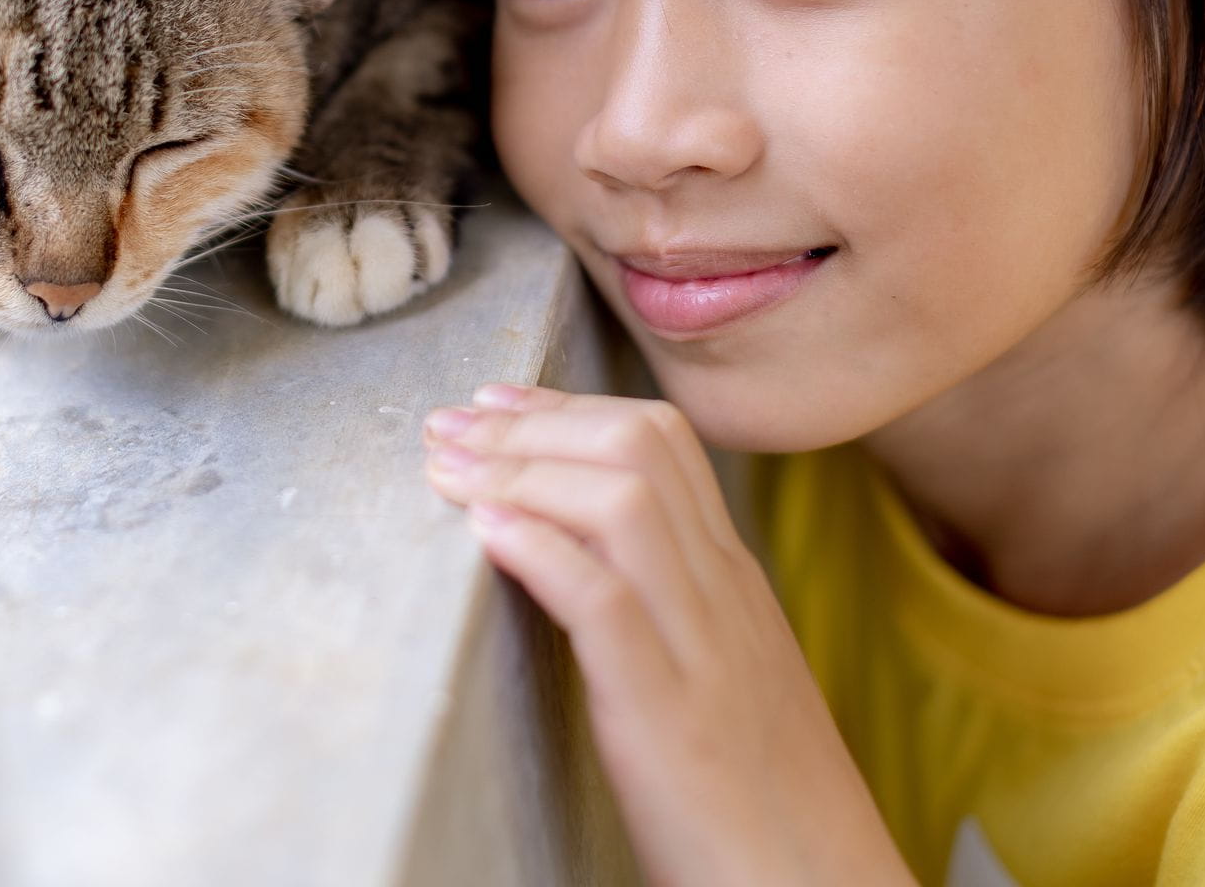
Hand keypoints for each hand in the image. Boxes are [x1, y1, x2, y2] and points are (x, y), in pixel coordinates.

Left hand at [421, 384, 915, 886]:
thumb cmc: (756, 801)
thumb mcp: (721, 677)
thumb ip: (670, 608)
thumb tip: (576, 552)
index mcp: (734, 582)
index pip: (660, 443)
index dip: (565, 408)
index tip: (494, 403)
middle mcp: (724, 595)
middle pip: (638, 448)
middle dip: (530, 423)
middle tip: (448, 425)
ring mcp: (703, 650)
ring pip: (623, 501)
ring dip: (521, 469)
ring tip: (448, 469)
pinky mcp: (670, 717)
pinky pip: (605, 602)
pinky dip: (540, 550)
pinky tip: (484, 529)